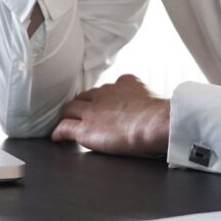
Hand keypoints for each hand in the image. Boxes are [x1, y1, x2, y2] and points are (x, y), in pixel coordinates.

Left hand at [51, 74, 169, 157]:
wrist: (156, 122)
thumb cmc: (163, 116)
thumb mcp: (156, 99)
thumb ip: (149, 101)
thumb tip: (158, 111)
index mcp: (125, 83)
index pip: (110, 87)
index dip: (104, 97)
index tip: (104, 104)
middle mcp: (106, 92)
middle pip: (86, 95)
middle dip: (82, 103)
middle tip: (81, 113)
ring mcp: (94, 110)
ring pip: (71, 108)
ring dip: (68, 115)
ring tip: (65, 122)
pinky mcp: (86, 128)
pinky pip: (65, 127)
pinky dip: (59, 132)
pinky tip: (57, 137)